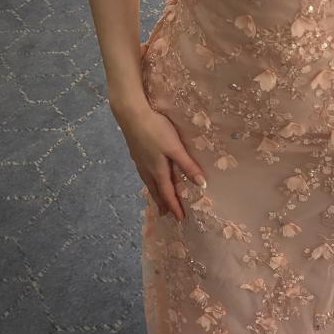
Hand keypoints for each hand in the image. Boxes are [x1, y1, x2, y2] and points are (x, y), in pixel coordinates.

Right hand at [114, 102, 206, 220]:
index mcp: (158, 170)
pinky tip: (148, 176)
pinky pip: (144, 174)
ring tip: (157, 200)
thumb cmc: (156, 129)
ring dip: (154, 193)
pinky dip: (149, 182)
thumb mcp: (175, 148)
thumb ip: (187, 165)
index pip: (167, 193)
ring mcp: (139, 161)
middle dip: (162, 203)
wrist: (131, 114)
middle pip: (155, 191)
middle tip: (165, 215)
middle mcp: (147, 169)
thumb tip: (201, 185)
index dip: (174, 206)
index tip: (180, 219)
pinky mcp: (136, 152)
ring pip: (148, 182)